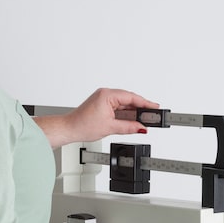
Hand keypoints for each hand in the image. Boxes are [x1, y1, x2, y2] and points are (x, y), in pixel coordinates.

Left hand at [34, 88, 158, 147]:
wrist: (68, 128)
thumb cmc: (82, 125)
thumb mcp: (110, 127)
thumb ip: (128, 127)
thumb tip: (141, 127)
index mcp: (107, 95)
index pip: (131, 97)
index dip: (145, 103)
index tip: (155, 108)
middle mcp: (105, 94)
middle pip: (129, 100)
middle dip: (141, 108)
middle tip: (153, 116)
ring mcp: (103, 98)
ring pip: (124, 104)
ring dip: (134, 112)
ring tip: (145, 120)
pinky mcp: (102, 104)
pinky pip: (118, 107)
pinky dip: (126, 113)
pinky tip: (133, 120)